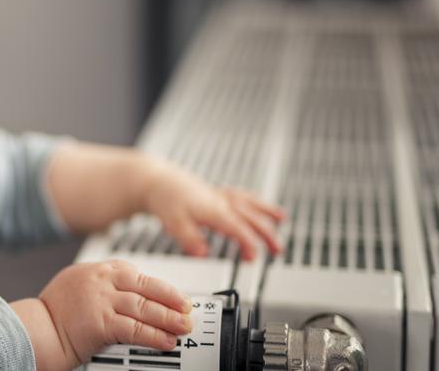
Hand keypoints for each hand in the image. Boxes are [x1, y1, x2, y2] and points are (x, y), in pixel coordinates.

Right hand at [36, 260, 192, 368]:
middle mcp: (101, 281)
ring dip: (168, 319)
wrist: (36, 328)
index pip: (138, 275)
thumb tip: (133, 294)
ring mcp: (101, 301)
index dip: (161, 288)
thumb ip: (104, 284)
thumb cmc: (55, 311)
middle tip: (188, 311)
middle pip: (146, 288)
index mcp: (98, 269)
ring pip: (144, 308)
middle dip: (172, 300)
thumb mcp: (78, 283)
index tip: (176, 298)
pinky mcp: (100, 323)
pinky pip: (134, 329)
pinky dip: (153, 336)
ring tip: (183, 327)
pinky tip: (166, 341)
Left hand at [143, 163, 284, 260]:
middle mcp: (220, 201)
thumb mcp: (173, 224)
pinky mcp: (217, 192)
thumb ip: (189, 239)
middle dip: (266, 233)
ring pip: (249, 203)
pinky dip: (255, 200)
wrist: (157, 181)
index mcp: (212, 210)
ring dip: (266, 212)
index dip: (248, 244)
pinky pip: (242, 195)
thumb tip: (203, 254)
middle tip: (277, 250)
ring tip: (282, 220)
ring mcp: (220, 196)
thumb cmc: (166, 201)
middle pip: (250, 216)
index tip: (254, 258)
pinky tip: (261, 204)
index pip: (236, 228)